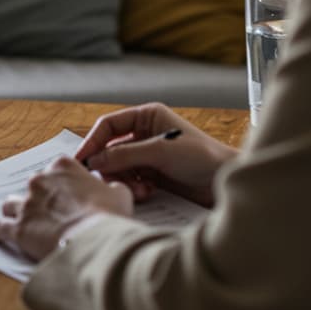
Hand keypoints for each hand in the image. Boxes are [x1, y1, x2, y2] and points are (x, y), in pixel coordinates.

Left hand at [0, 157, 132, 260]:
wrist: (93, 239)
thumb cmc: (108, 215)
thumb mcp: (120, 194)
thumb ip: (111, 188)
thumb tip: (111, 190)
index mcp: (63, 167)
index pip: (58, 169)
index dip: (64, 183)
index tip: (68, 193)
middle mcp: (40, 180)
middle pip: (34, 186)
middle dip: (40, 196)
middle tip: (50, 211)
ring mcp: (27, 203)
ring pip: (12, 203)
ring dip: (16, 209)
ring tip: (18, 217)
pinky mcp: (18, 227)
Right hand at [75, 102, 236, 207]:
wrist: (228, 183)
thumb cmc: (202, 157)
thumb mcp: (160, 152)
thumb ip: (124, 155)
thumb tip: (94, 160)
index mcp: (147, 117)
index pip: (109, 126)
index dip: (93, 141)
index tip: (82, 160)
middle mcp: (145, 134)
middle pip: (110, 149)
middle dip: (111, 166)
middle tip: (111, 181)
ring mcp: (149, 155)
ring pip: (119, 167)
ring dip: (124, 180)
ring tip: (138, 190)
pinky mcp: (154, 175)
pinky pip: (131, 180)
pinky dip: (134, 188)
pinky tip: (147, 192)